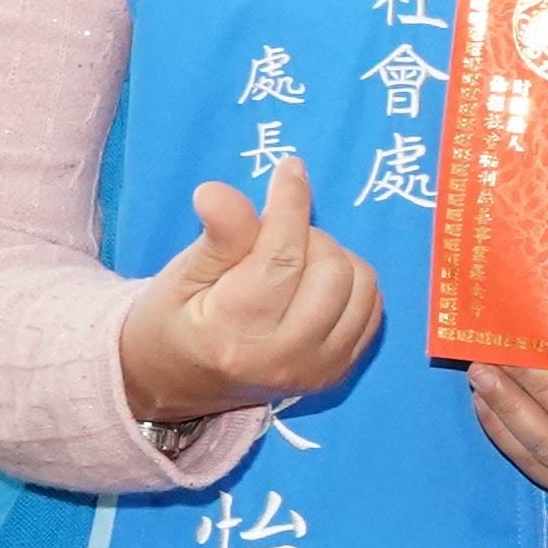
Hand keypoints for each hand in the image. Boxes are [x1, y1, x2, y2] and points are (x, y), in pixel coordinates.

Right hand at [115, 160, 384, 424]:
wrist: (179, 380)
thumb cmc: (175, 320)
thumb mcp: (182, 276)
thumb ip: (215, 238)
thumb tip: (219, 191)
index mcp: (234, 334)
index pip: (280, 256)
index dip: (290, 204)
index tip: (290, 168)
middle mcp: (284, 358)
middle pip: (328, 267)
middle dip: (305, 236)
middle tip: (271, 238)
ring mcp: (319, 369)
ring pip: (360, 283)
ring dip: (332, 257)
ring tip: (290, 261)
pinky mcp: (341, 371)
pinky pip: (373, 306)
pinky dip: (351, 282)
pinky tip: (313, 282)